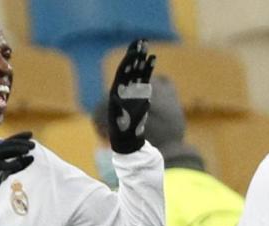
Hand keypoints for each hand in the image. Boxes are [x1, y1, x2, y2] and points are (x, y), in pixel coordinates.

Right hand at [0, 132, 34, 203]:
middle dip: (19, 143)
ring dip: (14, 150)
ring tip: (27, 150)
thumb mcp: (6, 171)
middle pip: (6, 145)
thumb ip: (18, 165)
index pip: (8, 142)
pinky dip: (7, 164)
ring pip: (1, 152)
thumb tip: (32, 157)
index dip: (19, 137)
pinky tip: (17, 164)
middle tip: (33, 144)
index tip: (31, 134)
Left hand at [107, 39, 155, 153]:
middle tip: (141, 41)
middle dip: (135, 55)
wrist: (128, 140)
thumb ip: (123, 109)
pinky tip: (152, 58)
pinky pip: (145, 78)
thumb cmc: (123, 133)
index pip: (122, 73)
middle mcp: (123, 89)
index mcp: (116, 93)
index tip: (134, 52)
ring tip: (146, 45)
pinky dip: (148, 68)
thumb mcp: (121, 121)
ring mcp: (132, 91)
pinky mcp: (140, 94)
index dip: (128, 62)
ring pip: (137, 71)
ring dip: (141, 58)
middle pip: (129, 68)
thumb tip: (124, 99)